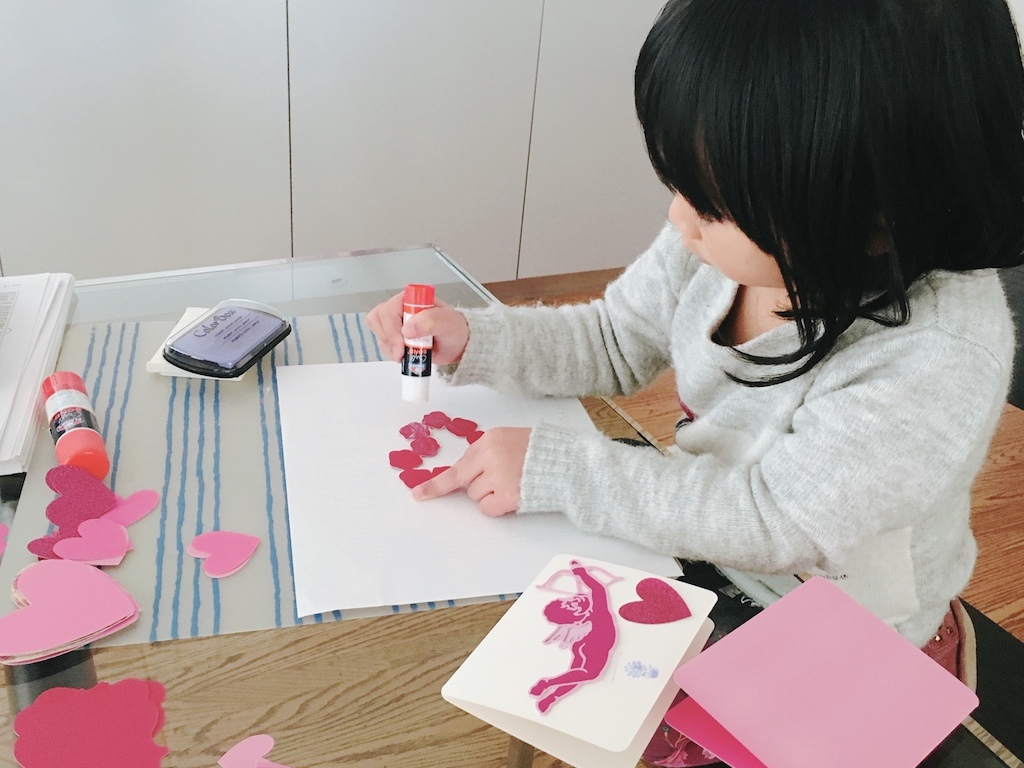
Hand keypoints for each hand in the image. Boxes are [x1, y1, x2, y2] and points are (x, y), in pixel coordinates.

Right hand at [366, 292, 469, 364]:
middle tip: (403, 352)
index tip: (402, 343)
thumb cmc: (454, 329)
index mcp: (410, 299)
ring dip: (391, 348)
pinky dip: (392, 354)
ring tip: (408, 353)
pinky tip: (407, 355)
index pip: (388, 310)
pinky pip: (383, 345)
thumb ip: (429, 321)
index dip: (391, 328)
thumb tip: (407, 329)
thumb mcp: (447, 322)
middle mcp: (399, 308)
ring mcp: (395, 323)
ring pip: (378, 334)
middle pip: (377, 321)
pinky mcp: (394, 337)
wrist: (457, 345)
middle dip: (389, 340)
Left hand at [412, 427, 530, 515]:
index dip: (437, 482)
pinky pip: (487, 508)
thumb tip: (464, 474)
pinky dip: (497, 506)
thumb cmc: (541, 452)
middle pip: (464, 481)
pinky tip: (515, 494)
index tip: (418, 495)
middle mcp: (489, 456)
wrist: (568, 463)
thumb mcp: (509, 441)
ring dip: (490, 494)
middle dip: (477, 484)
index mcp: (489, 439)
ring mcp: (497, 477)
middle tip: (499, 480)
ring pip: (475, 495)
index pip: (458, 463)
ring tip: (514, 482)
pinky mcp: (507, 496)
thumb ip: (486, 453)